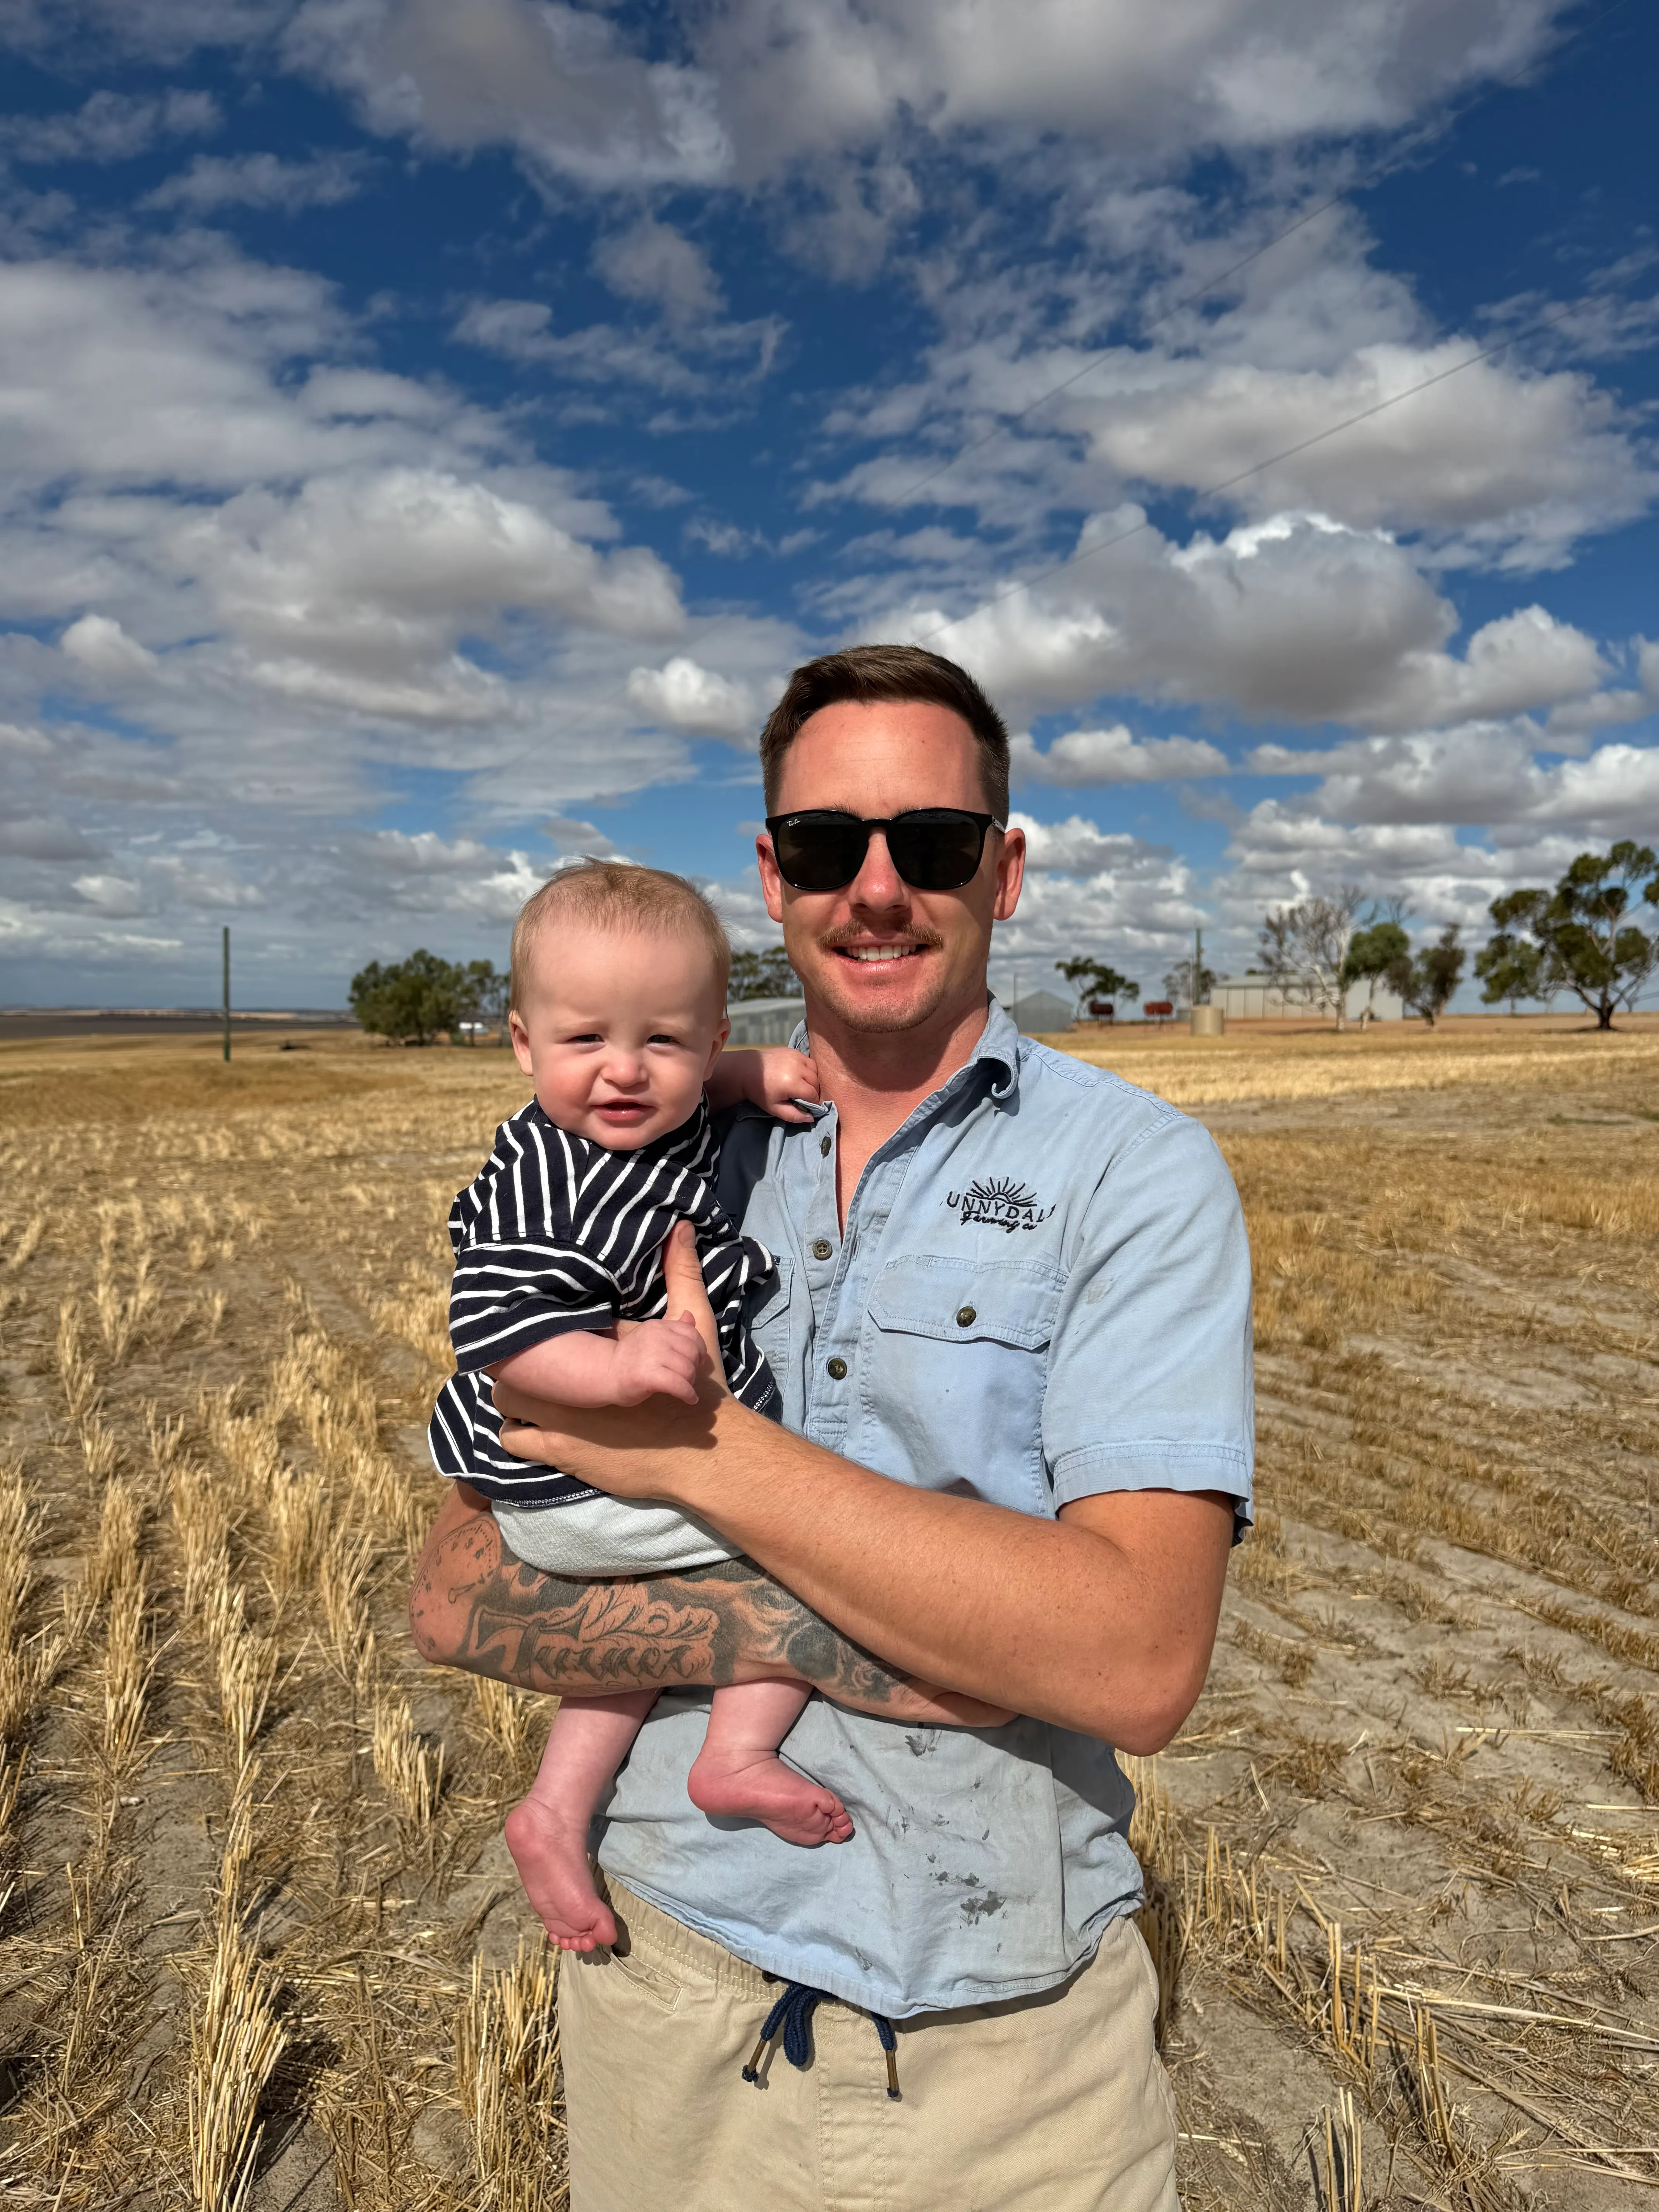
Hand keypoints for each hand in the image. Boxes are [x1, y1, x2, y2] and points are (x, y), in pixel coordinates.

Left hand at [495, 1222, 730, 1494]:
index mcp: (593, 1349)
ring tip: (521, 1398)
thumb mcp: (692, 1326)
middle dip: (517, 1365)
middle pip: (514, 1365)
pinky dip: (514, 1433)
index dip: (540, 1332)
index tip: (536, 1332)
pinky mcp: (559, 1449)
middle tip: (526, 1366)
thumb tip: (680, 1225)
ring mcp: (560, 1417)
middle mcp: (567, 1381)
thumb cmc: (695, 1388)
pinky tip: (520, 1428)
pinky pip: (514, 1439)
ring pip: (507, 1400)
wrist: (699, 1449)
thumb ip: (682, 1275)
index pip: (546, 1329)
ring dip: (511, 1399)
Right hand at [608, 1314, 703, 1405]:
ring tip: (684, 1388)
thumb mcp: (652, 1337)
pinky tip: (689, 1399)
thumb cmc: (631, 1358)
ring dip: (690, 1382)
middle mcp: (656, 1337)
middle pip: (692, 1352)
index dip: (700, 1349)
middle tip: (687, 1377)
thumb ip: (673, 1328)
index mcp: (658, 1326)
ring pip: (688, 1369)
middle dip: (695, 1367)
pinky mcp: (649, 1376)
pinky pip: (679, 1385)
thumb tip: (690, 1316)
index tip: (696, 1361)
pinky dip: (688, 1394)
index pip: (691, 1333)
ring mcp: (652, 1355)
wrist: (606, 1374)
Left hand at [708, 1045, 820, 1124]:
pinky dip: (808, 1069)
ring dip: (812, 1080)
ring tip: (802, 1086)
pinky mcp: (794, 1051)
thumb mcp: (774, 1108)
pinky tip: (799, 1075)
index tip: (805, 1105)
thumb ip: (794, 1115)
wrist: (747, 1070)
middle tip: (803, 1097)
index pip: (813, 1095)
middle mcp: (798, 1067)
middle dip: (813, 1092)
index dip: (812, 1103)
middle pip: (816, 1083)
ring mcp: (796, 1057)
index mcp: (793, 1083)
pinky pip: (809, 1062)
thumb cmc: (760, 1092)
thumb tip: (811, 1117)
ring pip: (815, 1071)